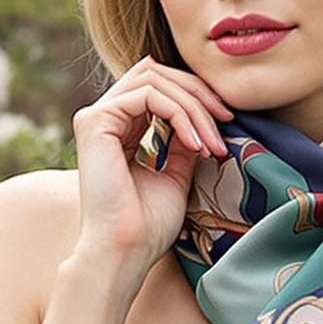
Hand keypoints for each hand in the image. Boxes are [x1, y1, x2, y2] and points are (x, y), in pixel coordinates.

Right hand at [69, 56, 235, 281]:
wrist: (126, 251)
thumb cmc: (148, 224)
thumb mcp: (177, 173)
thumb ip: (184, 140)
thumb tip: (205, 115)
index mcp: (119, 129)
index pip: (158, 86)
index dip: (195, 95)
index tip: (226, 122)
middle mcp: (103, 118)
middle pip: (156, 72)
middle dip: (198, 92)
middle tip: (226, 121)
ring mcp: (96, 117)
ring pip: (154, 78)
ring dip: (193, 105)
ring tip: (211, 143)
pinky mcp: (95, 121)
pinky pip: (148, 94)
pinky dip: (179, 113)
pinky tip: (195, 144)